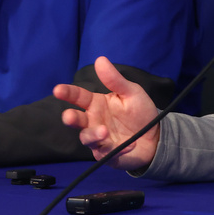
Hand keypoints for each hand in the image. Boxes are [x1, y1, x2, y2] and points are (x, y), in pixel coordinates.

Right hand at [54, 56, 159, 170]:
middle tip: (70, 116)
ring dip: (94, 135)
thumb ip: (115, 79)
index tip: (57, 89)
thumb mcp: (131, 92)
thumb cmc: (140, 112)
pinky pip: (105, 153)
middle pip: (76, 120)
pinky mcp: (107, 155)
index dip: (67, 93)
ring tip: (105, 131)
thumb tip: (100, 59)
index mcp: (97, 104)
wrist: (155, 136)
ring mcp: (98, 139)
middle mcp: (93, 121)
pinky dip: (116, 149)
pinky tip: (130, 145)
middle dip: (70, 118)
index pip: (78, 97)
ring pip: (87, 138)